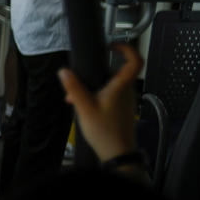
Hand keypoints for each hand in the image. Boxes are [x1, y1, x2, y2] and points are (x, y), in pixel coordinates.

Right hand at [57, 44, 141, 161]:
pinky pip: (109, 95)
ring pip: (110, 84)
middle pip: (115, 71)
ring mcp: (125, 101)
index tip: (112, 45)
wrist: (117, 154)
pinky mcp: (121, 109)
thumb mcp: (85, 108)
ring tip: (75, 97)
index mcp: (121, 87)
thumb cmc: (105, 132)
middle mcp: (127, 91)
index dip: (126, 48)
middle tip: (80, 76)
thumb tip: (64, 71)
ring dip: (93, 85)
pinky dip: (96, 95)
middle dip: (96, 71)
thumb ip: (74, 88)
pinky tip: (81, 106)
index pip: (135, 61)